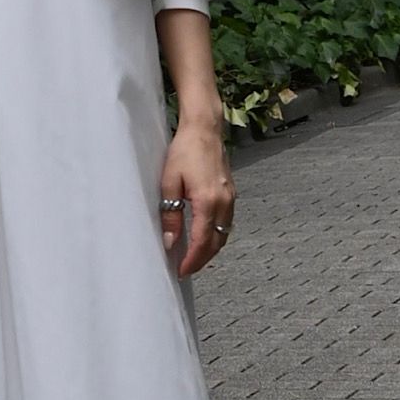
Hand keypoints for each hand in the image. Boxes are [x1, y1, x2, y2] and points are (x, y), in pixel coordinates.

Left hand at [159, 122, 235, 277]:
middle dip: (202, 260)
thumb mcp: (169, 183)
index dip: (192, 260)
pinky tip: (204, 237)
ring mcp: (230, 198)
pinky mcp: (231, 193)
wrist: (204, 128)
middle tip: (186, 269)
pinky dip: (216, 235)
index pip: (202, 242)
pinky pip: (226, 222)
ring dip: (210, 249)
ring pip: (224, 235)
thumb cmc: (185, 150)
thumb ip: (170, 215)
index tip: (181, 270)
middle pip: (217, 243)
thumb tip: (170, 241)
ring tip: (193, 257)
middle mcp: (224, 202)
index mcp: (208, 201)